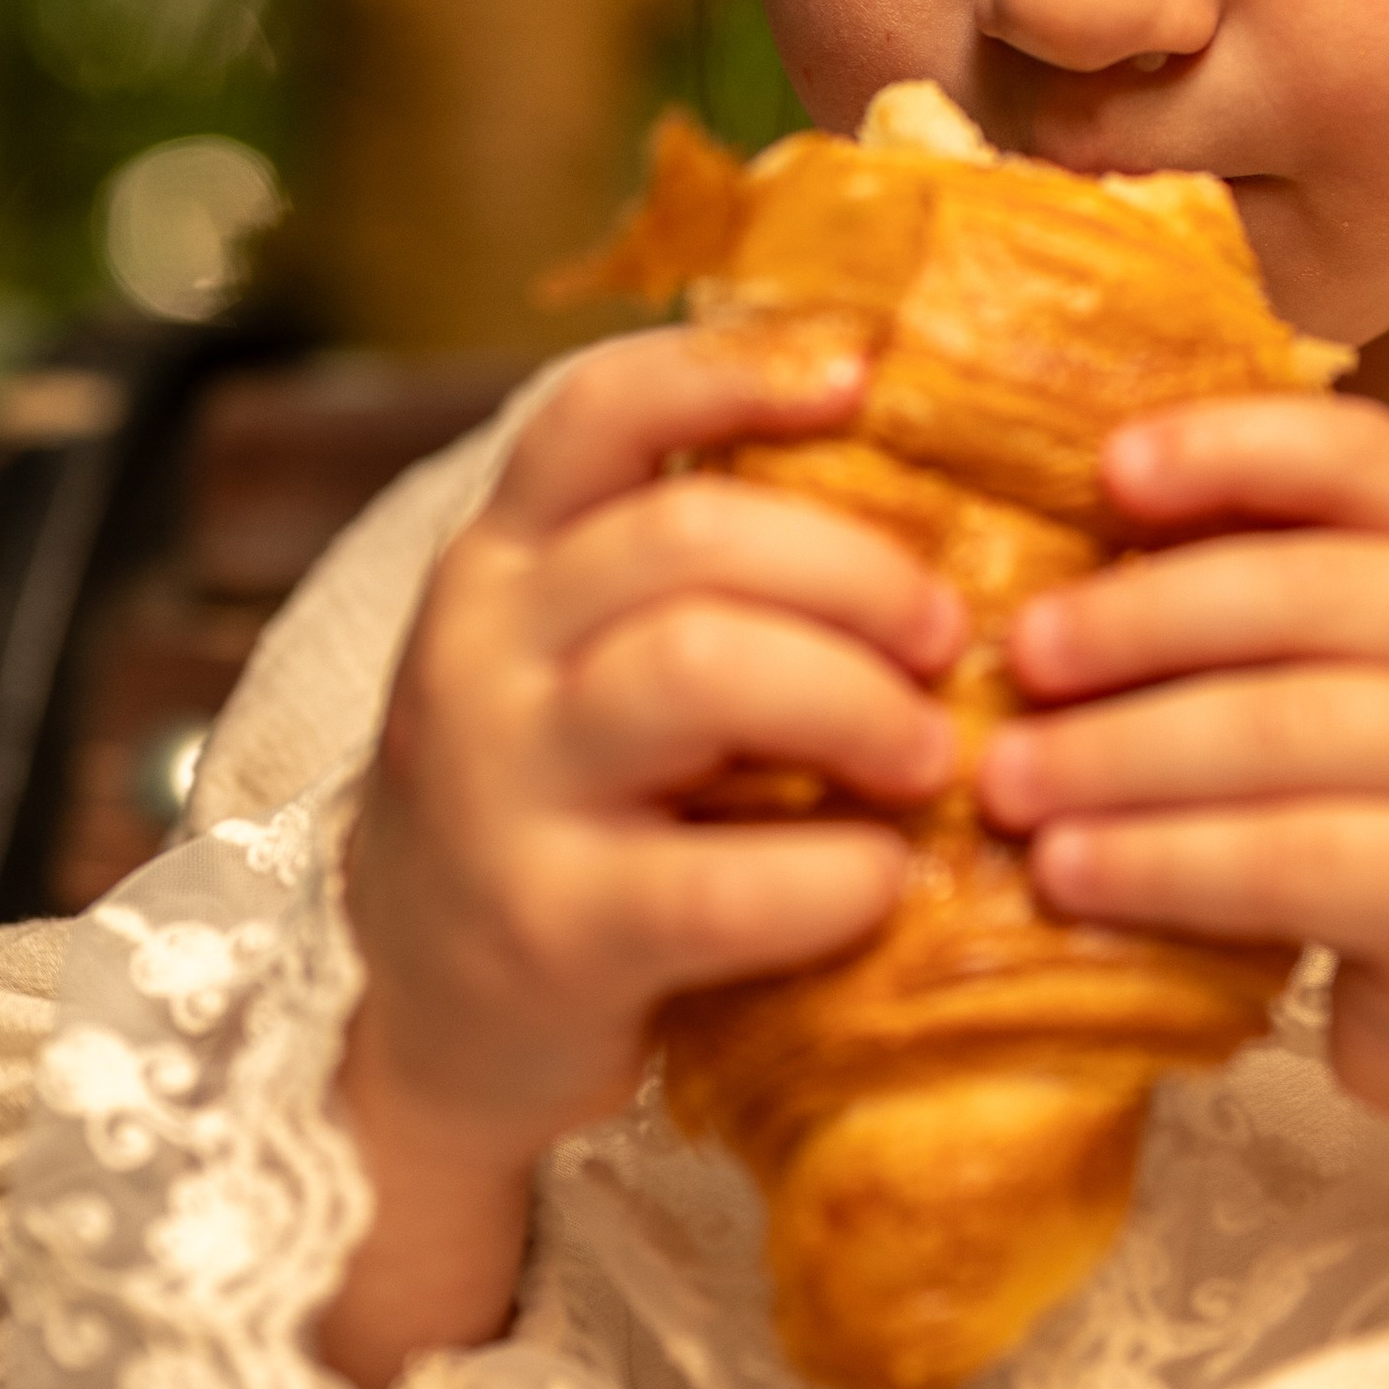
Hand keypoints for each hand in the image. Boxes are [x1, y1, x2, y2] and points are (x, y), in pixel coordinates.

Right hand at [322, 330, 962, 1388]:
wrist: (440, 1016)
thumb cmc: (575, 801)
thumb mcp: (587, 654)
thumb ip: (695, 569)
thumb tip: (916, 469)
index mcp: (505, 555)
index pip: (601, 409)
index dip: (734, 372)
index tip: (866, 373)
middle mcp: (480, 646)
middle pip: (687, 534)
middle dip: (855, 571)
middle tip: (948, 636)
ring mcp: (500, 787)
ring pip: (698, 668)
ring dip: (852, 698)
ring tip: (927, 754)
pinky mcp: (548, 928)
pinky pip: (717, 880)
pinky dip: (833, 875)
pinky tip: (881, 878)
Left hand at [978, 393, 1388, 1388]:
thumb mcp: (1371, 683)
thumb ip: (1275, 597)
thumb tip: (1080, 519)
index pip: (1369, 458)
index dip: (1233, 448)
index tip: (1107, 466)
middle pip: (1306, 597)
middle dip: (1138, 623)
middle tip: (1016, 658)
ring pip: (1284, 731)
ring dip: (1121, 754)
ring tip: (1010, 782)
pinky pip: (1292, 857)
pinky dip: (1162, 861)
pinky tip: (1071, 872)